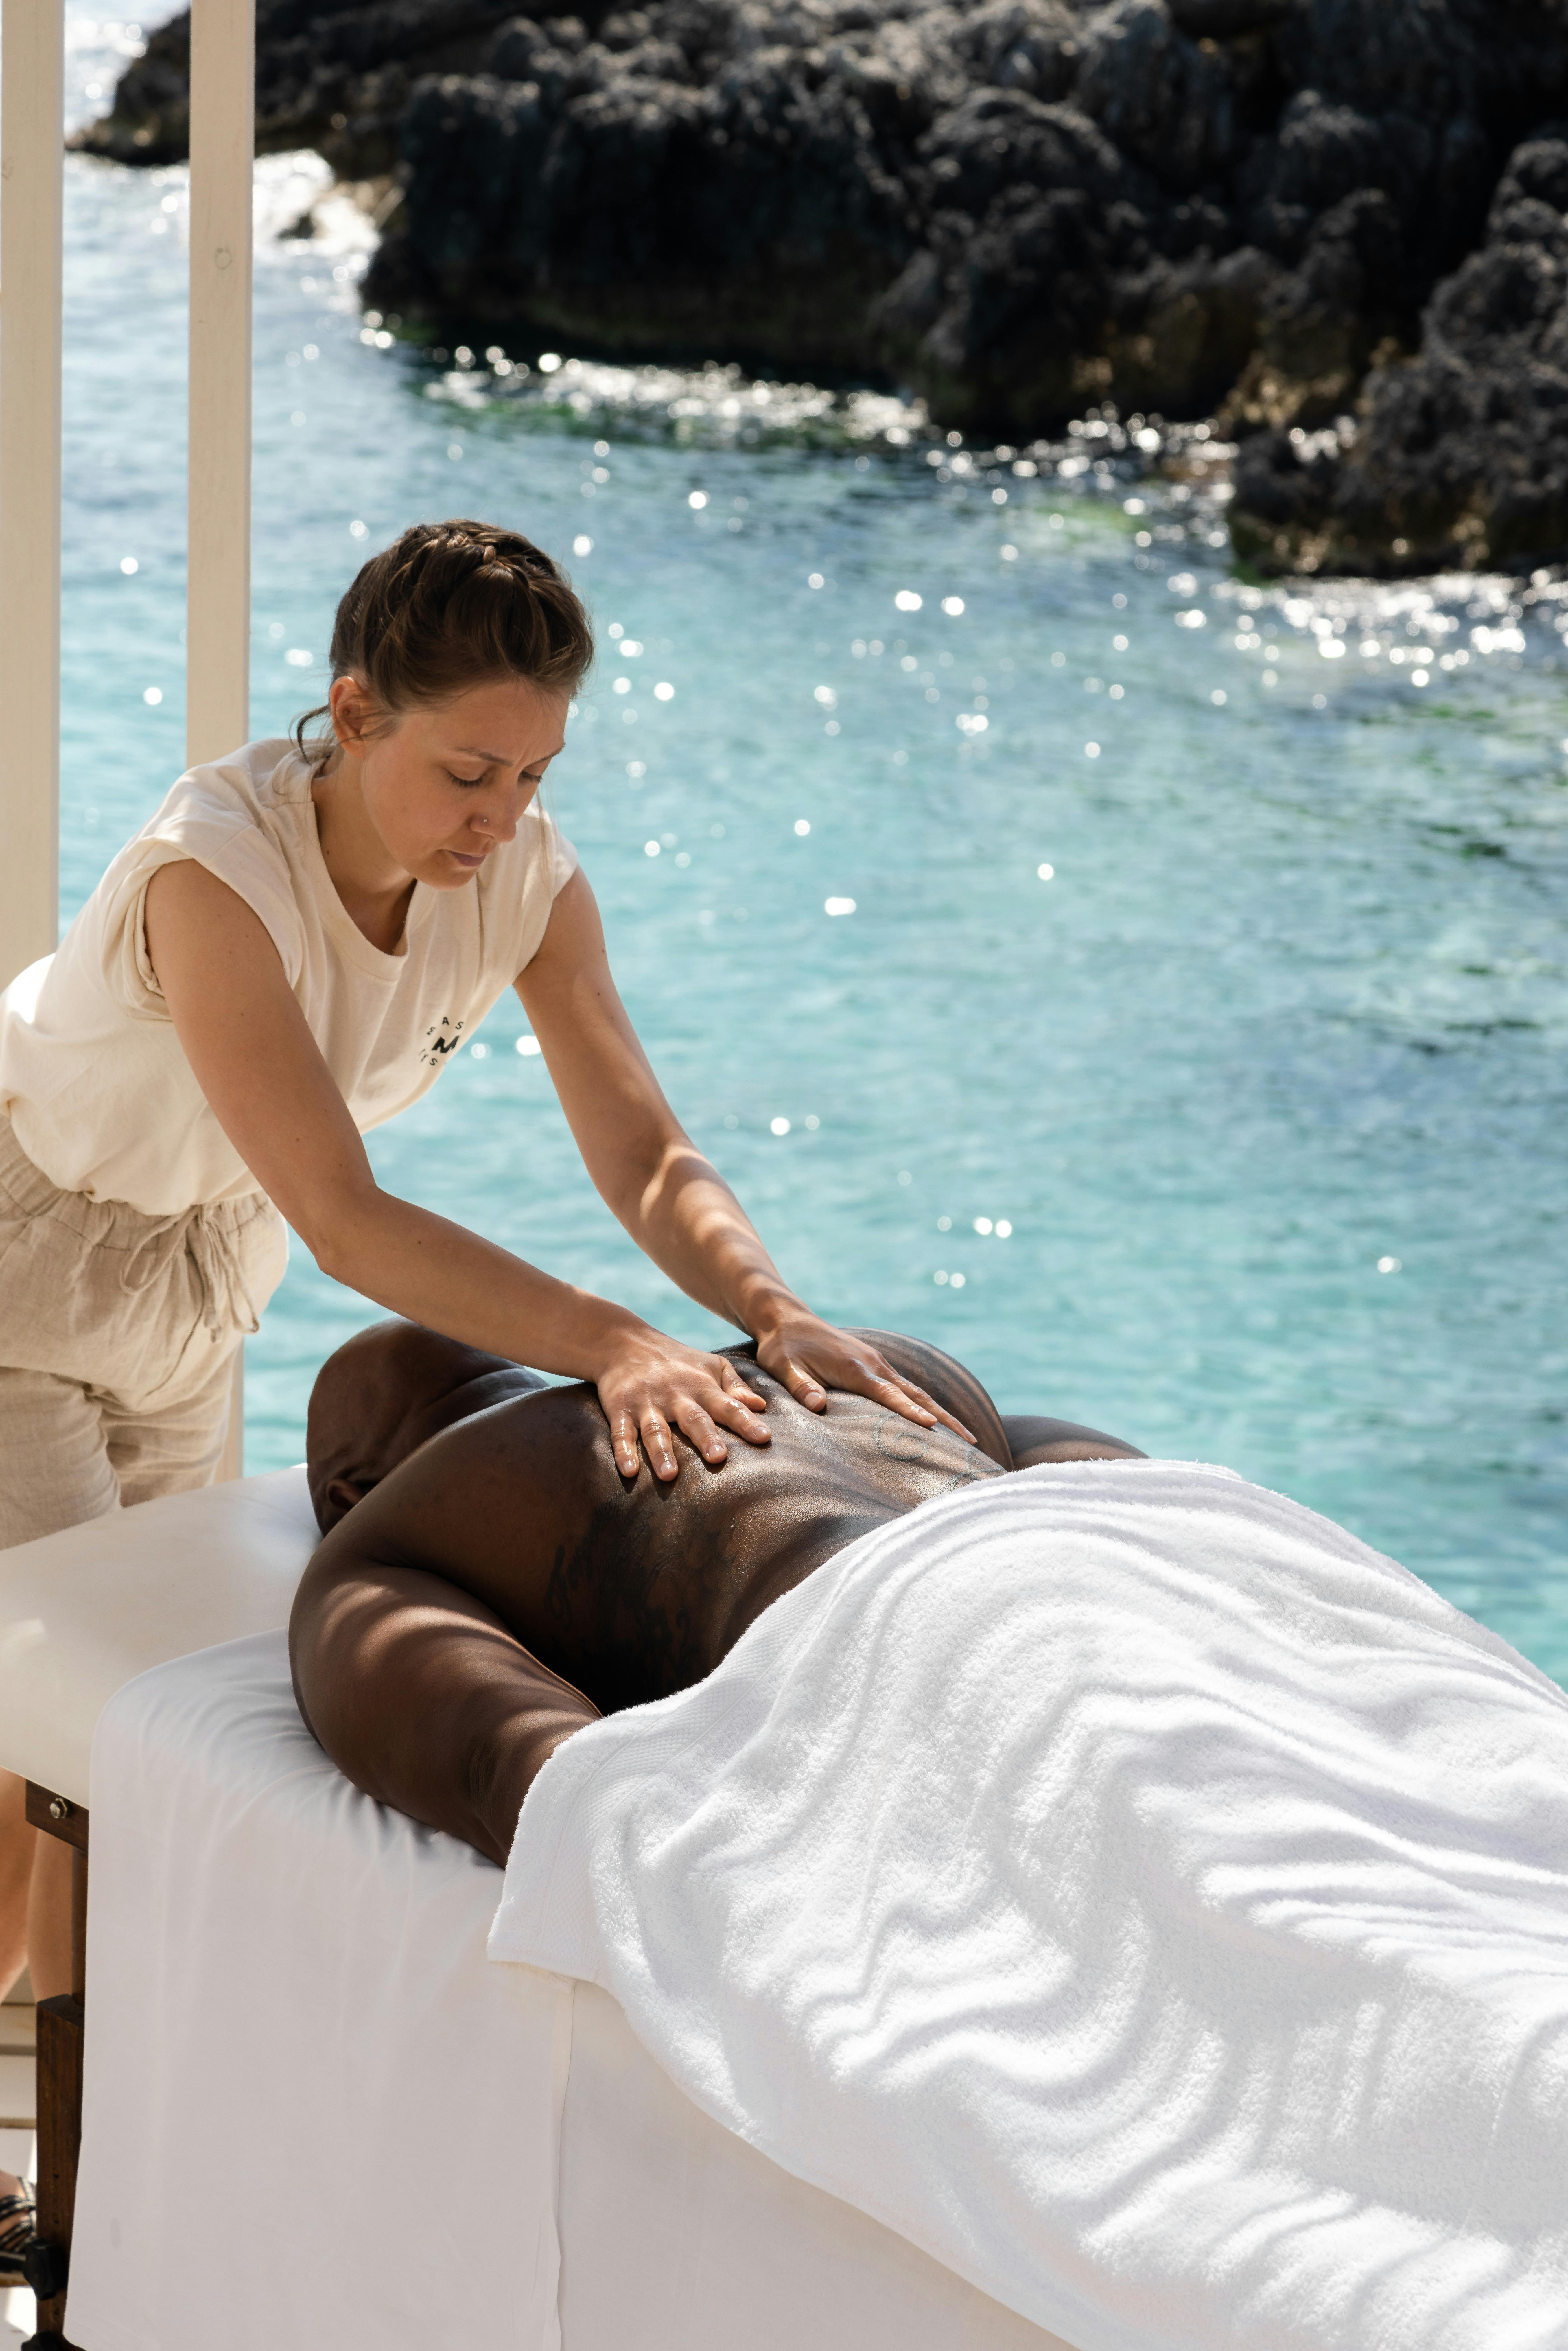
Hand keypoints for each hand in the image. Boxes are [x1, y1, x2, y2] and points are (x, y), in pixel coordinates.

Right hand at [593, 1324, 769, 1481]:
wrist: (624, 1342)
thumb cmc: (678, 1360)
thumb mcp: (710, 1365)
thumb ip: (735, 1386)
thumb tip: (761, 1406)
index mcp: (701, 1386)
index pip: (728, 1405)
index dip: (746, 1421)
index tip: (763, 1437)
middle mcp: (675, 1395)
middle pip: (693, 1418)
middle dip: (705, 1437)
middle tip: (718, 1458)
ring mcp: (646, 1403)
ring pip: (655, 1430)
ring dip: (662, 1452)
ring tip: (669, 1475)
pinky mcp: (620, 1408)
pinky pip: (621, 1432)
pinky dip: (623, 1451)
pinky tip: (629, 1471)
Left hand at [752, 1310, 975, 1443]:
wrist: (786, 1319)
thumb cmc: (782, 1347)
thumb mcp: (783, 1367)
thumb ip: (801, 1386)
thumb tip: (818, 1407)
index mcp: (855, 1367)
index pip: (889, 1395)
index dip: (911, 1412)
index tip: (935, 1427)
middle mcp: (874, 1364)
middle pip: (916, 1395)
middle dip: (945, 1418)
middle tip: (971, 1442)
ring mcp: (878, 1364)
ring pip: (917, 1391)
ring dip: (942, 1412)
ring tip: (967, 1437)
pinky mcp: (875, 1365)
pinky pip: (906, 1388)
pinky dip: (925, 1404)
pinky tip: (936, 1419)